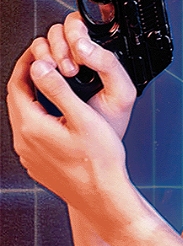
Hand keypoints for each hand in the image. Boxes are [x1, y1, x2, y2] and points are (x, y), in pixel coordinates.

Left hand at [6, 19, 138, 224]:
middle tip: (44, 62)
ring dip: (33, 97)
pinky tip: (56, 115)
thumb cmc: (100, 160)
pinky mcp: (36, 163)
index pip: (17, 85)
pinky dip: (38, 117)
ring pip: (23, 116)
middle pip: (17, 99)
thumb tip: (39, 68)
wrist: (102, 195)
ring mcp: (29, 154)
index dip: (26, 63)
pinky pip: (30, 133)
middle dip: (28, 77)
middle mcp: (24, 141)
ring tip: (52, 84)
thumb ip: (59, 90)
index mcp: (32, 126)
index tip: (38, 50)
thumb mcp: (83, 117)